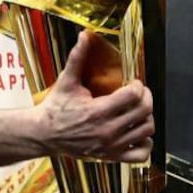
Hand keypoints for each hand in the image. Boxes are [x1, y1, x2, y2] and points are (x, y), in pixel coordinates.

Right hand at [35, 29, 153, 162]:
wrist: (44, 134)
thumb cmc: (56, 107)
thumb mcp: (66, 81)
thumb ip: (77, 58)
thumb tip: (84, 36)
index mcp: (98, 110)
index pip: (133, 96)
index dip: (138, 85)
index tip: (133, 81)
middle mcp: (107, 130)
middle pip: (144, 112)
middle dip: (146, 97)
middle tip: (139, 92)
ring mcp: (111, 146)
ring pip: (146, 131)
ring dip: (147, 117)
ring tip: (138, 109)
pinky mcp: (111, 157)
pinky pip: (140, 155)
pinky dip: (146, 143)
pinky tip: (138, 132)